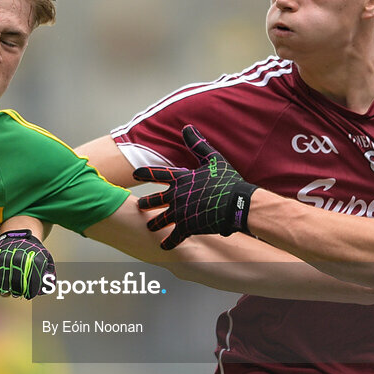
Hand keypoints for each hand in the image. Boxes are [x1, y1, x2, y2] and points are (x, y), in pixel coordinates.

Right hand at [0, 229, 54, 298]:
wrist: (18, 235)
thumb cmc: (32, 252)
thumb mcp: (46, 259)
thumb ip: (48, 275)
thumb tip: (43, 291)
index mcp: (35, 260)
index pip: (32, 284)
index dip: (30, 293)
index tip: (28, 295)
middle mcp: (19, 258)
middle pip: (17, 285)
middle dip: (17, 292)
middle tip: (17, 293)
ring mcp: (3, 257)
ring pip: (2, 283)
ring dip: (4, 291)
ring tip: (7, 292)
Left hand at [133, 125, 256, 249]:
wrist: (238, 203)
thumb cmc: (228, 181)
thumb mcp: (213, 159)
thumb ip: (198, 144)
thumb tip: (187, 127)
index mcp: (181, 179)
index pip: (156, 173)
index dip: (144, 173)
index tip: (134, 174)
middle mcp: (176, 195)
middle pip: (153, 200)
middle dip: (145, 203)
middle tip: (139, 206)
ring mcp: (180, 213)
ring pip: (159, 220)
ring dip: (154, 224)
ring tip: (149, 227)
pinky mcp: (187, 227)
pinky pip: (173, 237)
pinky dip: (168, 243)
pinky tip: (163, 247)